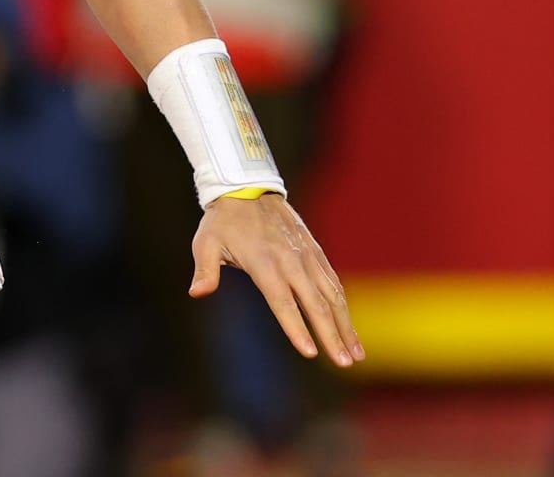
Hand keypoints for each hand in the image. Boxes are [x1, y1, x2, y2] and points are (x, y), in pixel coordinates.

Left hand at [190, 193, 364, 367]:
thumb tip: (196, 292)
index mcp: (264, 263)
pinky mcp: (316, 252)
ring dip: (346, 325)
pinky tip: (350, 326)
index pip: (282, 302)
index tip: (310, 353)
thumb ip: (205, 270)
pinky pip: (333, 282)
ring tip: (356, 354)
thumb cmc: (223, 220)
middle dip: (331, 336)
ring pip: (332, 295)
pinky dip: (343, 305)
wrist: (249, 188)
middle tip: (344, 365)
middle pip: (315, 304)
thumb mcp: (205, 243)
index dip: (296, 327)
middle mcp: (291, 261)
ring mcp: (307, 257)